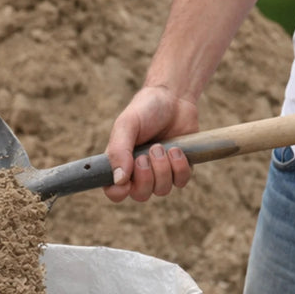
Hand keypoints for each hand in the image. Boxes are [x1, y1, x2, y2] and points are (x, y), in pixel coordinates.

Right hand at [103, 86, 198, 201]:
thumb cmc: (145, 110)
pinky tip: (176, 149)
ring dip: (163, 167)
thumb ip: (118, 151)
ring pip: (161, 190)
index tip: (126, 181)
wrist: (174, 98)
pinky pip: (180, 182)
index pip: (114, 192)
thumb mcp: (126, 125)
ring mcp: (161, 175)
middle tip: (148, 152)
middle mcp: (139, 174)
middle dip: (146, 175)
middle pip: (141, 195)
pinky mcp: (180, 171)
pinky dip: (179, 166)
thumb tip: (119, 180)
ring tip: (161, 146)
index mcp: (120, 164)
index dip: (119, 192)